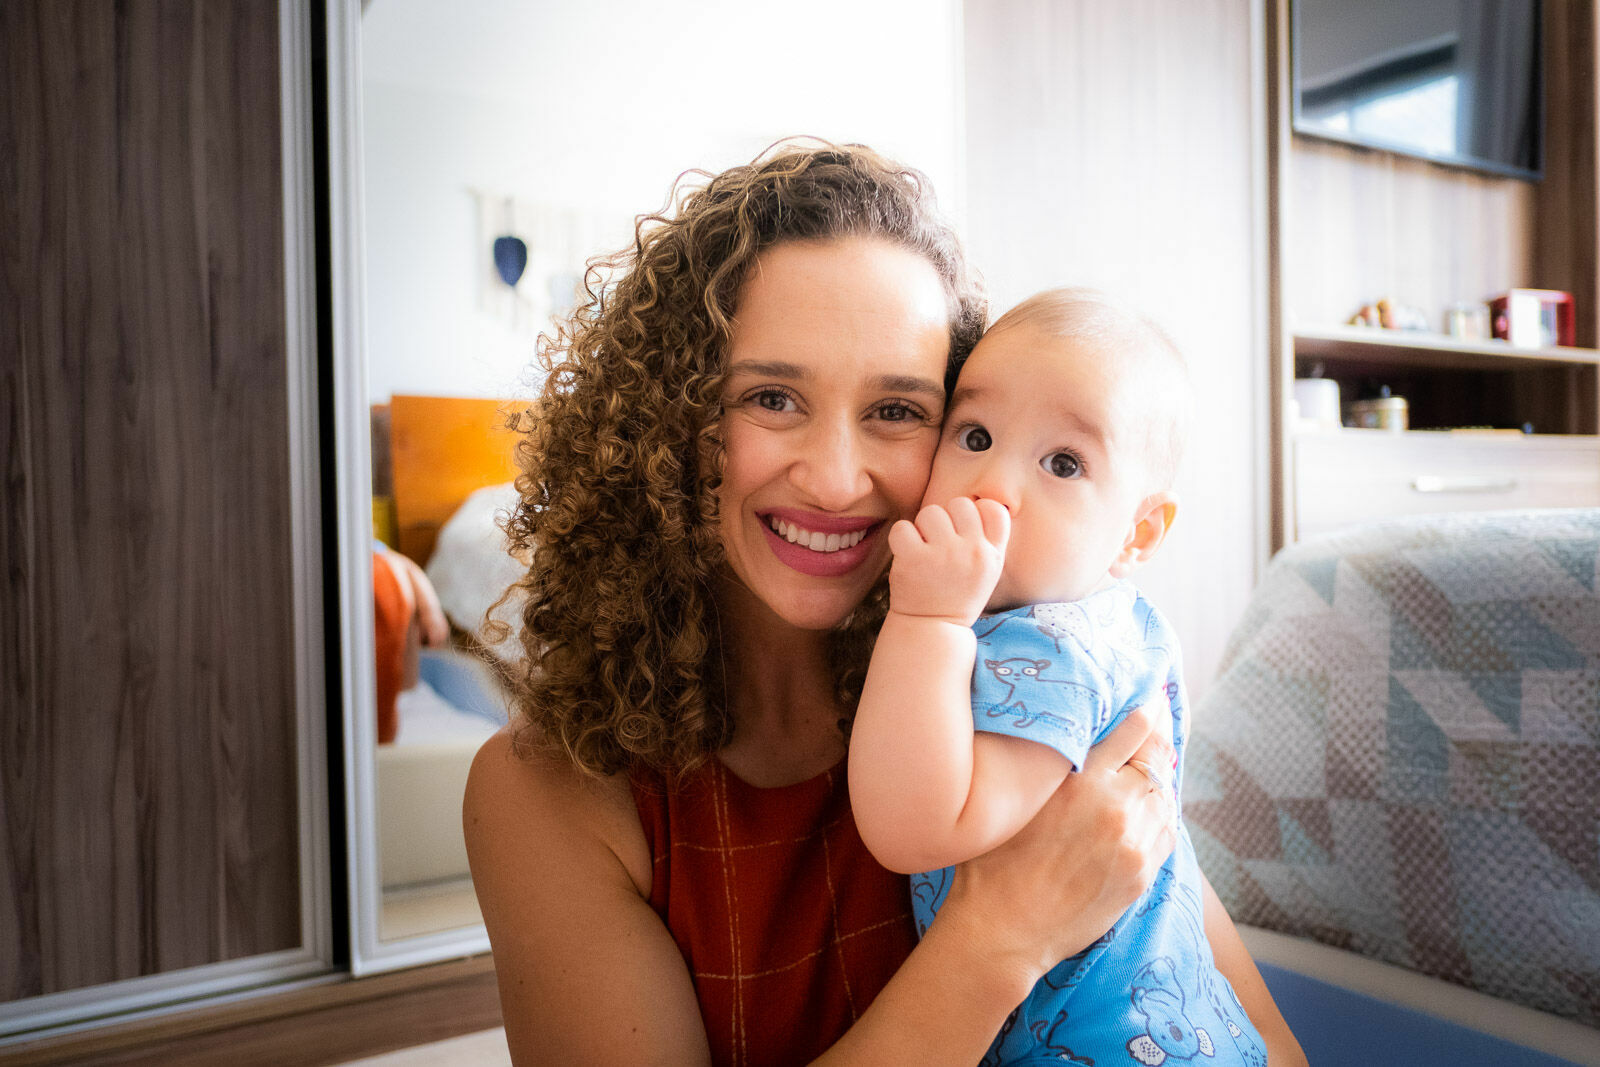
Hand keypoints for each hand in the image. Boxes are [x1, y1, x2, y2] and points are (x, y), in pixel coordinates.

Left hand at [887, 497, 1009, 624]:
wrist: (933, 628)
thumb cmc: (958, 595)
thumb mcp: (987, 572)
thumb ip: (988, 539)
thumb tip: (979, 501)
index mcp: (993, 554)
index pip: (993, 508)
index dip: (975, 513)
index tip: (964, 530)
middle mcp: (973, 551)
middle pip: (959, 504)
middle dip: (946, 519)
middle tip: (939, 543)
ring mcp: (944, 554)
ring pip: (930, 512)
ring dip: (922, 527)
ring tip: (923, 550)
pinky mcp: (914, 558)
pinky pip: (903, 526)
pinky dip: (901, 538)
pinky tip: (907, 555)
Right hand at [937, 702, 1176, 982]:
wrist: (1003, 930)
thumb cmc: (993, 861)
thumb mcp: (1013, 798)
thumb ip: (1044, 763)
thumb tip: (1059, 731)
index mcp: (1079, 781)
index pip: (1132, 733)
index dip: (1148, 712)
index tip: (1152, 699)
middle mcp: (1114, 808)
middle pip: (1155, 762)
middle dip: (1155, 744)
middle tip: (1153, 728)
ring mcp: (1132, 844)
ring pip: (1164, 798)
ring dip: (1157, 784)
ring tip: (1146, 774)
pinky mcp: (1141, 876)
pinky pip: (1166, 835)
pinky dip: (1160, 818)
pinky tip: (1146, 813)